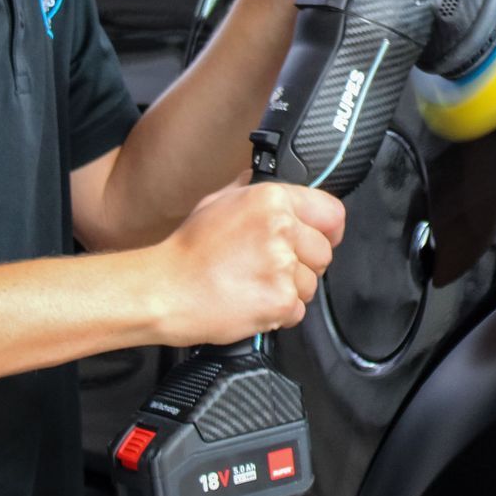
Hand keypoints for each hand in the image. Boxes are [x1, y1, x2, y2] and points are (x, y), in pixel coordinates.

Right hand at [152, 182, 346, 345]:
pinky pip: (297, 311)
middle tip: (269, 268)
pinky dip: (278, 314)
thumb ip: (254, 190)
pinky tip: (251, 302)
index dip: (329, 229)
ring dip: (288, 291)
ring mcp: (282, 266)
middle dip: (303, 264)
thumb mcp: (219, 201)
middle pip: (324, 253)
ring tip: (253, 285)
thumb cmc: (187, 250)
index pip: (332, 212)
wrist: (163, 291)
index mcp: (271, 199)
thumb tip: (280, 181)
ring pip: (311, 285)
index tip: (324, 238)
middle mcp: (281, 229)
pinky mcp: (280, 301)